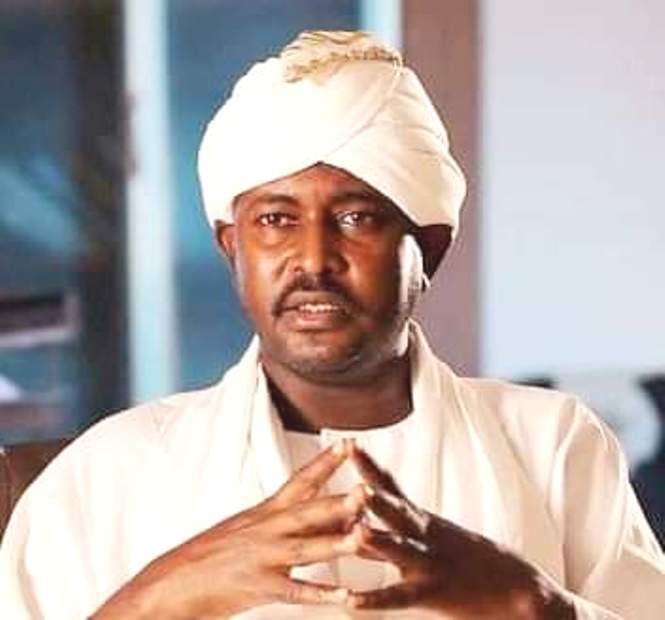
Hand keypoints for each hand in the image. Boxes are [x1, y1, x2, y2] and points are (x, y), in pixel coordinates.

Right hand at [93, 441, 364, 619]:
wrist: (172, 582)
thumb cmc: (213, 553)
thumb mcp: (249, 528)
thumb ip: (286, 520)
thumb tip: (322, 512)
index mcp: (266, 511)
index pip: (302, 480)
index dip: (326, 462)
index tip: (350, 443)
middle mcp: (267, 529)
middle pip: (309, 511)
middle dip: (340, 499)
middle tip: (369, 487)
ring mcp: (263, 557)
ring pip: (307, 548)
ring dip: (337, 542)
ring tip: (364, 536)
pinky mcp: (258, 587)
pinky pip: (295, 592)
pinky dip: (321, 595)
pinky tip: (347, 598)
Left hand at [346, 446, 575, 618]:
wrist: (523, 591)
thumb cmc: (476, 564)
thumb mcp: (438, 536)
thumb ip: (404, 527)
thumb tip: (366, 519)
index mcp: (423, 521)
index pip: (393, 487)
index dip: (370, 465)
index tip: (349, 443)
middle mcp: (425, 536)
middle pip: (393, 506)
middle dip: (369, 485)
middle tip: (348, 462)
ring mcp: (429, 564)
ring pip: (398, 547)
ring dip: (376, 538)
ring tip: (355, 529)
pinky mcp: (434, 595)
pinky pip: (399, 597)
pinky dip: (375, 599)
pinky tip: (351, 600)